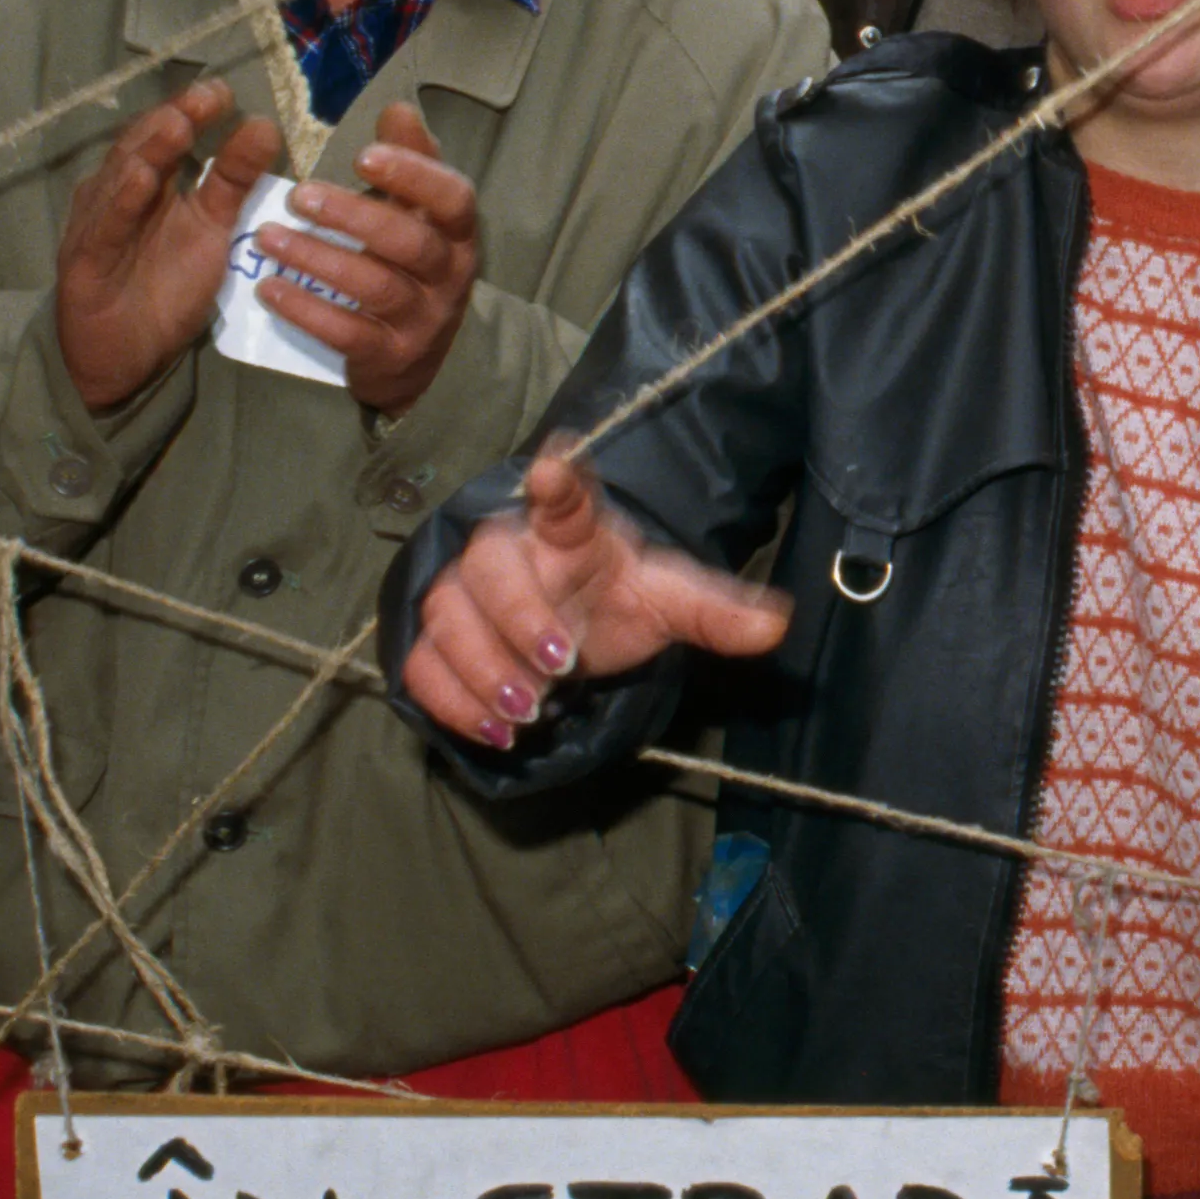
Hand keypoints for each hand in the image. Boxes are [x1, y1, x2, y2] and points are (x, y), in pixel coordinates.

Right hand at [55, 80, 283, 415]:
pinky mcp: (86, 260)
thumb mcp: (210, 228)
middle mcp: (118, 192)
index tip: (225, 91)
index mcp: (147, 181)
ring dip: (150, 150)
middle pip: (143, 147)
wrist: (123, 354)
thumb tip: (264, 125)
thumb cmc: (164, 287)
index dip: (193, 110)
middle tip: (210, 95)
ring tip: (178, 123)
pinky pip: (105, 228)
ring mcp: (99, 223)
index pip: (166, 134)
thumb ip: (233, 180)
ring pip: (121, 179)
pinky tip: (140, 179)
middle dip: (175, 118)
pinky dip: (121, 202)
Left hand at [249, 100, 479, 415]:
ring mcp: (422, 321)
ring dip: (317, 259)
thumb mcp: (419, 217)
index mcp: (458, 234)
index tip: (362, 155)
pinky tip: (268, 289)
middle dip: (352, 216)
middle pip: (409, 242)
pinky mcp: (389, 357)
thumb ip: (411, 164)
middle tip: (298, 195)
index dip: (413, 175)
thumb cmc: (411, 269)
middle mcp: (449, 277)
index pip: (453, 199)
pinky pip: (347, 333)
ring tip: (267, 237)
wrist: (420, 362)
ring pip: (374, 287)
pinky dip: (305, 310)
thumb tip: (398, 109)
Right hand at [399, 447, 790, 746]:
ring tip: (528, 709)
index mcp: (569, 529)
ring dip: (483, 667)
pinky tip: (494, 729)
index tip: (559, 469)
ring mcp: (462, 591)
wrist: (564, 631)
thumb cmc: (609, 601)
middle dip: (519, 619)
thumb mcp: (665, 602)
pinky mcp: (435, 638)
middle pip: (490, 565)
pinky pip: (421, 663)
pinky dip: (452, 699)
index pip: (563, 497)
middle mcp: (508, 549)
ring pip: (447, 616)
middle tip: (559, 667)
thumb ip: (714, 612)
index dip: (558, 482)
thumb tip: (778, 625)